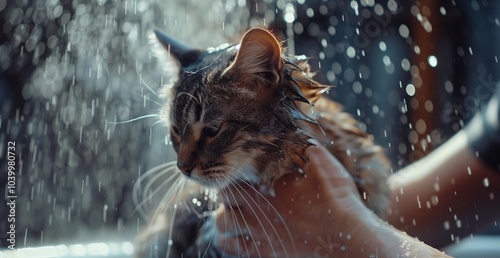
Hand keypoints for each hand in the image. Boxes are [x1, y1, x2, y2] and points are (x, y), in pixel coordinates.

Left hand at [214, 144, 376, 256]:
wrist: (348, 238)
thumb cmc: (337, 202)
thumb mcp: (326, 168)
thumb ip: (310, 151)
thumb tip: (303, 138)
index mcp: (265, 191)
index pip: (230, 181)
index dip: (231, 176)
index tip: (241, 174)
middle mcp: (256, 214)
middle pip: (223, 203)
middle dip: (227, 196)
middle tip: (239, 193)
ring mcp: (260, 236)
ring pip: (222, 227)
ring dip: (226, 218)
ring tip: (236, 213)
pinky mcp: (266, 254)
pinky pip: (233, 249)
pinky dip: (231, 241)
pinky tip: (242, 234)